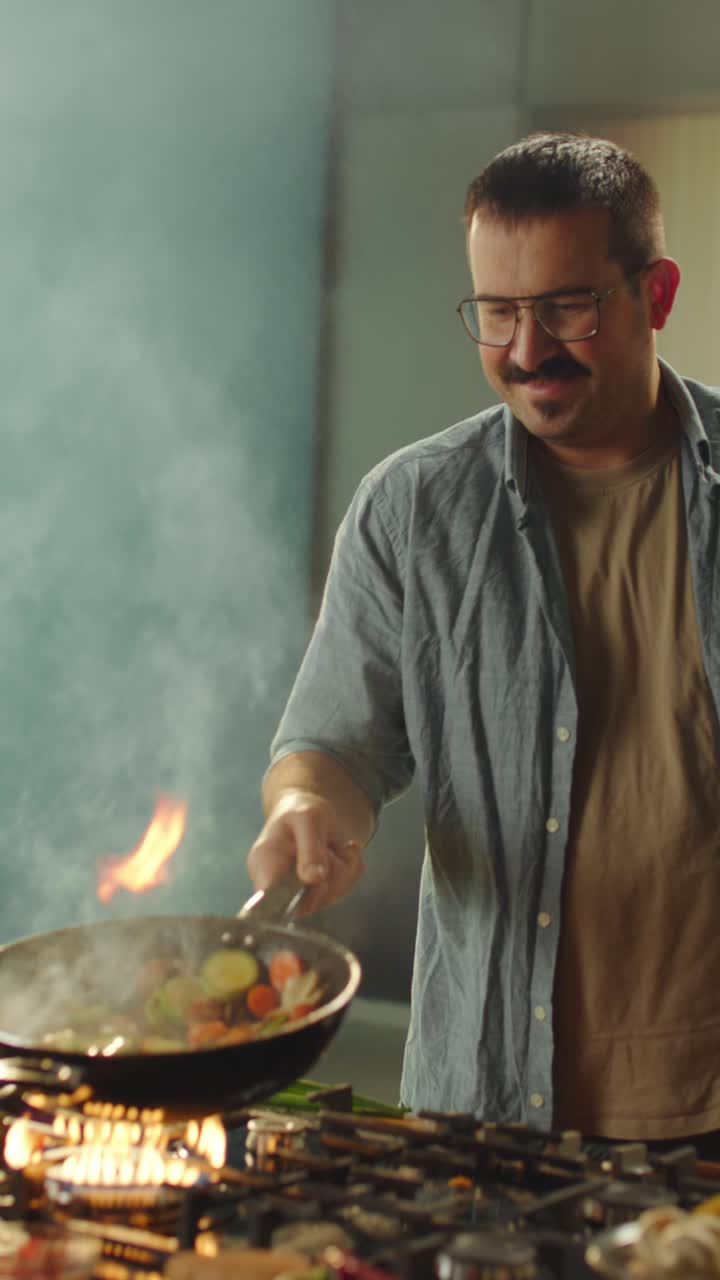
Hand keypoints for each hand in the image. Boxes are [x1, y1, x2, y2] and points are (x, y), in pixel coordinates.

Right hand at [247, 788, 364, 912]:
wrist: (308, 811)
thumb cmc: (300, 811)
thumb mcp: (307, 819)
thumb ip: (310, 848)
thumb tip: (315, 880)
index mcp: (264, 866)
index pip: (271, 901)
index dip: (296, 899)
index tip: (320, 880)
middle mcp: (277, 886)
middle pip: (308, 902)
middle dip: (331, 874)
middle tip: (330, 848)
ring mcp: (297, 893)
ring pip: (331, 895)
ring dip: (344, 868)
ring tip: (336, 844)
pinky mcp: (317, 895)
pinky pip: (343, 890)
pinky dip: (351, 868)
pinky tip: (345, 850)